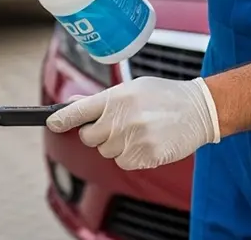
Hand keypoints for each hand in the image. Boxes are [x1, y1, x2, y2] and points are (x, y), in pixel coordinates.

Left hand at [46, 76, 220, 169]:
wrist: (199, 109)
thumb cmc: (164, 95)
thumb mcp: (132, 88)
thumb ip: (102, 98)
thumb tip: (73, 103)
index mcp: (116, 97)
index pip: (79, 110)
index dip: (61, 118)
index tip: (51, 123)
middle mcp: (122, 118)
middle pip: (89, 138)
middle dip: (97, 134)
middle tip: (116, 125)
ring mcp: (133, 139)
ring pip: (106, 152)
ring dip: (116, 145)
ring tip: (137, 130)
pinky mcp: (146, 156)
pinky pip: (123, 162)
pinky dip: (130, 156)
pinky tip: (145, 142)